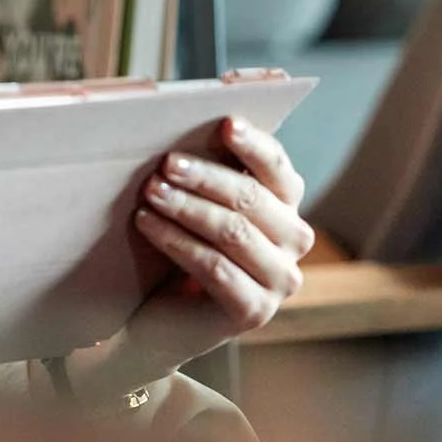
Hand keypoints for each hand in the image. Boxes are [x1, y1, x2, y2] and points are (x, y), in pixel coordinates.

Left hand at [116, 116, 312, 381]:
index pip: (278, 168)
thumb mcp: (195, 203)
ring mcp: (280, 281)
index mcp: (285, 206)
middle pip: (253, 199)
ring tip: (150, 192)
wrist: (157, 320)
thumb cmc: (177, 247)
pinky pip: (215, 267)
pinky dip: (177, 241)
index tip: (225, 124)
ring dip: (188, 207)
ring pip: (235, 232)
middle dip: (207, 177)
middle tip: (165, 163)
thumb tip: (180, 121)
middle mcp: (294, 241)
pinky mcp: (254, 311)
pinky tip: (146, 223)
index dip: (254, 145)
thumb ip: (204, 171)